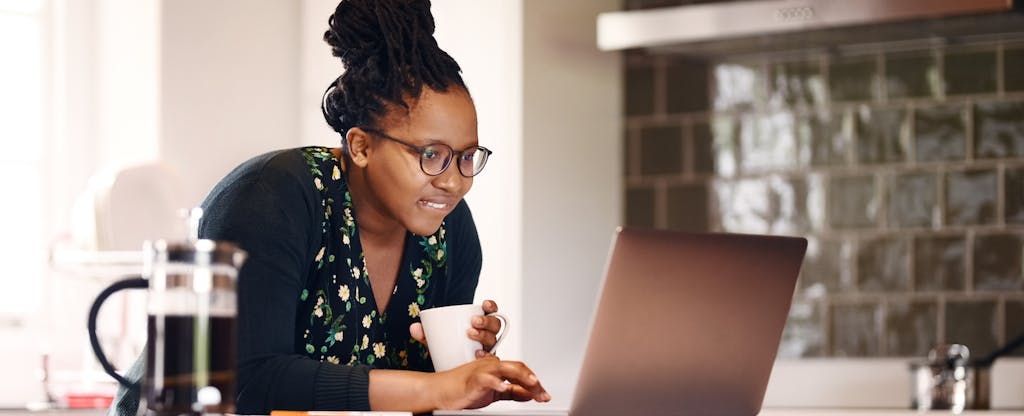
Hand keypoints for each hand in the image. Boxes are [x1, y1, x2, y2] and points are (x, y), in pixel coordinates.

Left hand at [408, 300, 503, 357]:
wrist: (447, 368)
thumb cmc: (446, 349)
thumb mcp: (435, 339)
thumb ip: (424, 333)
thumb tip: (414, 328)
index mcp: (479, 324)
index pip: (490, 312)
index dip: (491, 306)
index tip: (484, 304)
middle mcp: (487, 335)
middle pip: (495, 325)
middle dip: (486, 321)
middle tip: (473, 322)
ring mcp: (488, 349)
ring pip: (494, 339)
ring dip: (484, 335)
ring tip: (470, 335)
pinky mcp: (486, 363)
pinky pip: (491, 358)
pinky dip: (486, 356)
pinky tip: (478, 354)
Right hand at [433, 355, 550, 409]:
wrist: (440, 391)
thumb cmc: (463, 390)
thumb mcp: (493, 392)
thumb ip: (511, 391)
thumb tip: (529, 394)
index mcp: (497, 368)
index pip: (520, 371)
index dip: (534, 382)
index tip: (544, 394)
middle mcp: (491, 366)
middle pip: (517, 368)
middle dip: (533, 381)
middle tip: (543, 394)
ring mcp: (483, 371)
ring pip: (506, 369)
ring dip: (522, 376)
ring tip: (534, 384)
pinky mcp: (474, 379)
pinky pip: (488, 379)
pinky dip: (497, 383)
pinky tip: (505, 387)